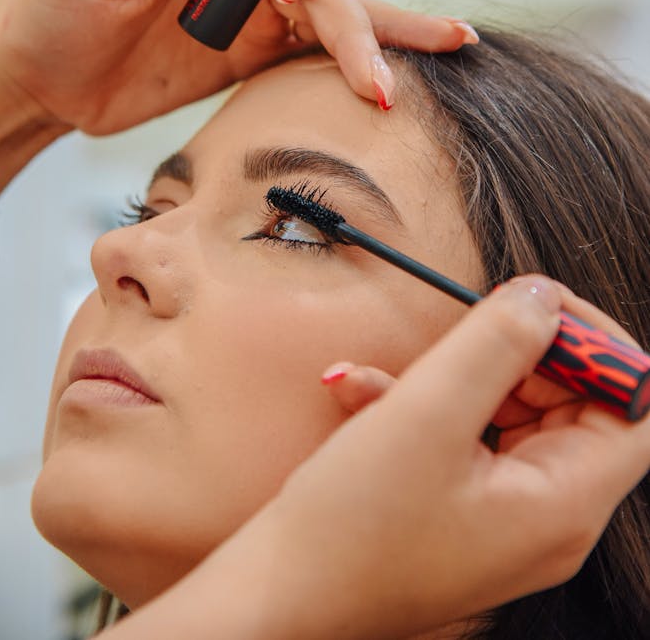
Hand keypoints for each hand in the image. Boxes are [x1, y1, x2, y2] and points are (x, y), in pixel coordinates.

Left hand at [0, 0, 473, 134]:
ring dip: (378, 43)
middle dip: (355, 19)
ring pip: (336, 14)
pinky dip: (358, 63)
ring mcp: (253, 11)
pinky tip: (394, 77)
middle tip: (369, 77)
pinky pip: (315, 56)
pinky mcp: (251, 58)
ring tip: (418, 73)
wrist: (39, 80)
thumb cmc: (52, 3)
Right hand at [225, 276, 649, 638]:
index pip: (635, 404)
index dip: (598, 344)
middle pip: (575, 404)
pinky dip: (427, 407)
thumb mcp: (427, 413)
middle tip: (464, 327)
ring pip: (513, 415)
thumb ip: (496, 342)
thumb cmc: (352, 528)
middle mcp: (549, 517)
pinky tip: (366, 398)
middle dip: (517, 352)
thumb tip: (545, 295)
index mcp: (564, 503)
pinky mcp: (466, 514)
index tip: (537, 306)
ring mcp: (507, 518)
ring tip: (389, 376)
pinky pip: (470, 439)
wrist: (280, 599)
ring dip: (457, 376)